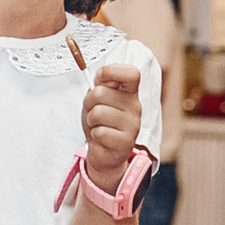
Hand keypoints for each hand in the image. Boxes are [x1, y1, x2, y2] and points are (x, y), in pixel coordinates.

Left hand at [82, 64, 143, 186]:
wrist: (105, 153)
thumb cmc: (101, 123)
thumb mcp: (99, 100)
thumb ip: (101, 85)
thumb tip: (101, 74)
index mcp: (130, 93)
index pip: (131, 73)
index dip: (112, 70)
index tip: (100, 78)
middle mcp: (135, 107)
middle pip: (100, 93)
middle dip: (89, 103)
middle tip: (95, 113)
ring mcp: (132, 125)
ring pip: (98, 113)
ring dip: (91, 121)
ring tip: (98, 126)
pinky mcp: (126, 142)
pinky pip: (99, 132)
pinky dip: (94, 135)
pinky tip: (102, 139)